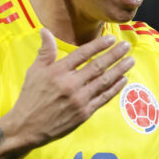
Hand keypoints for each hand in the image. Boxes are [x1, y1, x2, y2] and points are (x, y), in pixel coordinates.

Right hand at [9, 28, 133, 146]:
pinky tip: (124, 80)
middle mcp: (71, 84)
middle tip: (126, 46)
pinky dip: (115, 88)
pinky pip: (104, 98)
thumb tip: (46, 31)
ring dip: (119, 70)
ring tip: (131, 60)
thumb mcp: (34, 71)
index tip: (111, 38)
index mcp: (58, 72)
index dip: (99, 45)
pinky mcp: (84, 113)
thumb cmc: (30, 97)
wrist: (27, 127)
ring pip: (104, 81)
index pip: (83, 54)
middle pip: (98, 66)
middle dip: (114, 55)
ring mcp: (79, 100)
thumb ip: (45, 51)